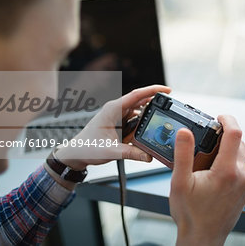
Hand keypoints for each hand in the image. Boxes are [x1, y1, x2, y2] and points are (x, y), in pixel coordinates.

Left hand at [53, 85, 170, 170]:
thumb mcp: (111, 151)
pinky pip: (134, 120)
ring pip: (138, 111)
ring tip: (158, 123)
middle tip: (169, 108)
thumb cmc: (87, 148)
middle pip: (140, 101)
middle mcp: (115, 109)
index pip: (136, 95)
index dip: (152, 91)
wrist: (75, 153)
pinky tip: (147, 131)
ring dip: (148, 116)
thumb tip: (148, 156)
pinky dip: (142, 124)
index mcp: (112, 109)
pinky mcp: (118, 123)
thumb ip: (131, 153)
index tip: (167, 90)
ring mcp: (117, 115)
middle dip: (155, 103)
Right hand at [169, 115, 244, 245]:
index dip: (227, 119)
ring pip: (242, 155)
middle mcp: (243, 176)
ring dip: (228, 149)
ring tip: (208, 157)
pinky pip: (242, 168)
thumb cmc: (191, 214)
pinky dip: (231, 162)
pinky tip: (214, 171)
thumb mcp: (180, 182)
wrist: (203, 238)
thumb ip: (183, 154)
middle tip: (206, 138)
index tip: (218, 117)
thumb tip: (185, 132)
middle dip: (224, 135)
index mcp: (228, 171)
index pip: (235, 133)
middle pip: (239, 142)